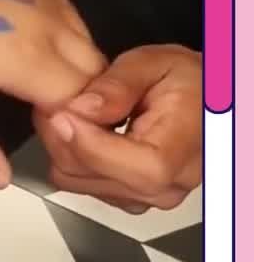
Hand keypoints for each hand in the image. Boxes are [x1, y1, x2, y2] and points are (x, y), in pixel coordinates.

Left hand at [0, 0, 104, 187]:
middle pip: (94, 67)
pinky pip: (65, 3)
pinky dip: (64, 29)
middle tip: (42, 114)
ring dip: (75, 62)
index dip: (72, 123)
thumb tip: (1, 179)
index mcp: (26, 58)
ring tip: (37, 83)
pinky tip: (33, 43)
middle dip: (81, 95)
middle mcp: (45, 19)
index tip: (43, 133)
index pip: (81, 100)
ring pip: (84, 32)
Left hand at [33, 45, 201, 211]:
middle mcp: (165, 186)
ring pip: (77, 181)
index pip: (126, 166)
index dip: (87, 142)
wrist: (205, 102)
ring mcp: (145, 197)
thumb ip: (118, 85)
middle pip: (90, 175)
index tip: (62, 114)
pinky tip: (81, 131)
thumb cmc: (190, 84)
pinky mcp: (128, 197)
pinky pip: (80, 183)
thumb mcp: (157, 64)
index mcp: (180, 153)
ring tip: (70, 112)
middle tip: (56, 103)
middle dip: (63, 137)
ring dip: (63, 146)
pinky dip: (72, 156)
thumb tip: (84, 107)